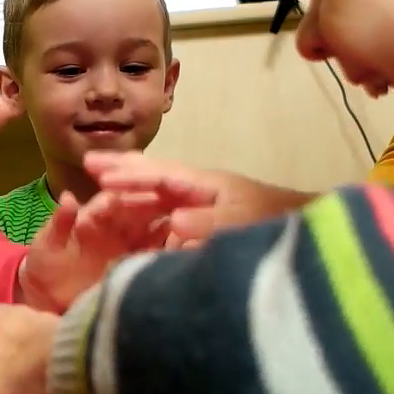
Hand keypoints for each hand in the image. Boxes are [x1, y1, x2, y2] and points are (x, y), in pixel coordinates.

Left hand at [17, 189, 177, 312]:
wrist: (50, 299)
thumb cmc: (46, 265)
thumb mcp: (47, 245)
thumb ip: (59, 224)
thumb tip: (68, 197)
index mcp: (97, 215)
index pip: (114, 201)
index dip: (123, 200)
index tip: (136, 203)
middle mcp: (119, 226)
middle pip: (142, 211)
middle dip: (156, 208)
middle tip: (172, 210)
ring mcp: (133, 245)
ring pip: (158, 230)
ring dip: (171, 228)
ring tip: (186, 231)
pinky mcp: (140, 266)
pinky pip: (160, 256)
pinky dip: (173, 252)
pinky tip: (186, 252)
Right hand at [85, 151, 312, 238]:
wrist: (304, 230)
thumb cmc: (274, 224)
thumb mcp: (242, 224)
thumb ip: (210, 224)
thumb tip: (175, 221)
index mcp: (205, 185)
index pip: (160, 176)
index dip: (130, 176)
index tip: (99, 177)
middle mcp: (199, 191)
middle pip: (154, 175)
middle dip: (122, 168)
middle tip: (89, 162)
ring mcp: (201, 206)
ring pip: (158, 191)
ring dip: (129, 185)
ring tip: (100, 179)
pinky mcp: (205, 224)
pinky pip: (166, 211)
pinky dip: (143, 205)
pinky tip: (130, 210)